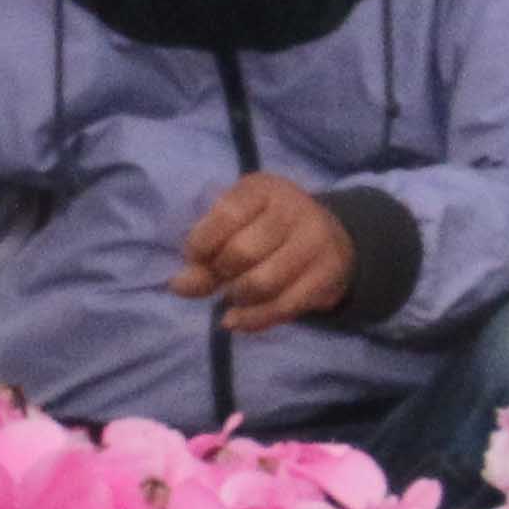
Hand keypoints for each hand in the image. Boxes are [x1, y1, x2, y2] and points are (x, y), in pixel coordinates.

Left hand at [175, 173, 356, 333]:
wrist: (329, 238)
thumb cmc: (265, 230)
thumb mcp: (232, 228)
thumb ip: (203, 256)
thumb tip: (179, 286)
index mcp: (264, 188)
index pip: (226, 216)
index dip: (201, 244)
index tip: (196, 258)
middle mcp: (295, 208)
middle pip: (242, 253)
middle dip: (221, 273)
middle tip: (221, 277)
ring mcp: (316, 241)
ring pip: (262, 283)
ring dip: (237, 298)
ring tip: (234, 296)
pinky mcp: (328, 273)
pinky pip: (284, 306)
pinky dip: (254, 320)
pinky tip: (238, 320)